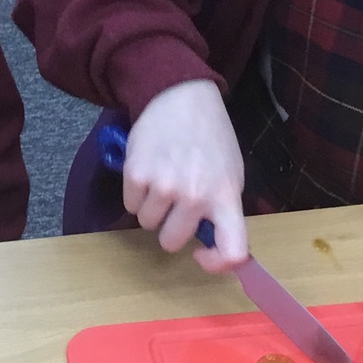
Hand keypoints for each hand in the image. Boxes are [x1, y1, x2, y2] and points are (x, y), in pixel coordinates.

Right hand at [122, 79, 248, 271]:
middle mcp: (195, 196)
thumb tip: (209, 245)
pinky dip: (136, 194)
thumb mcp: (230, 174)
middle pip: (172, 242)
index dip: (217, 264)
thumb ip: (222, 210)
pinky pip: (130, 205)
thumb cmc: (209, 140)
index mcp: (225, 197)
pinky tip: (149, 170)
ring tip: (163, 179)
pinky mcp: (136, 175)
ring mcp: (164, 186)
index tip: (202, 256)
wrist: (180, 97)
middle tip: (176, 203)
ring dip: (152, 209)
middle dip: (171, 228)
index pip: (233, 250)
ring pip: (147, 224)